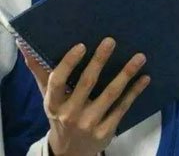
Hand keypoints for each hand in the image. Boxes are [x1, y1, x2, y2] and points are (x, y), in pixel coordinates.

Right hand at [21, 37, 149, 155]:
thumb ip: (41, 70)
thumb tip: (26, 45)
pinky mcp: (106, 131)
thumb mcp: (48, 96)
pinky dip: (135, 91)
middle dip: (99, 61)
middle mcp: (71, 113)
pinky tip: (144, 77)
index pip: (58, 81)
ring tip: (139, 56)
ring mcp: (90, 123)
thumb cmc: (60, 113)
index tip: (82, 45)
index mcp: (54, 102)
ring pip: (110, 94)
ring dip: (126, 74)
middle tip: (111, 41)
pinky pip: (123, 107)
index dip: (69, 63)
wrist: (70, 153)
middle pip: (87, 83)